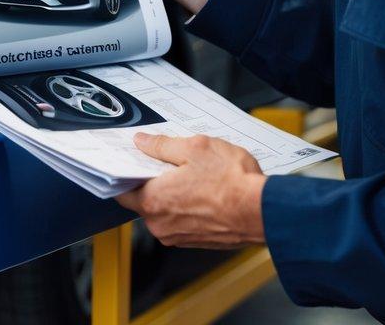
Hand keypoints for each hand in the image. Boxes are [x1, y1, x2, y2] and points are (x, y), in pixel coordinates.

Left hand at [115, 133, 265, 248]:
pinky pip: (181, 221)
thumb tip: (142, 142)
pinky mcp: (196, 241)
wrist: (262, 210)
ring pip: (164, 211)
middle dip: (153, 182)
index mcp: (153, 201)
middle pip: (144, 200)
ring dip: (172, 195)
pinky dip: (187, 208)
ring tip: (193, 175)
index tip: (131, 162)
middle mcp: (161, 225)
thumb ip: (162, 145)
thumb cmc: (231, 181)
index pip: (121, 191)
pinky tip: (203, 191)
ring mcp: (178, 237)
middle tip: (168, 163)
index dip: (125, 174)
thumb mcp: (194, 147)